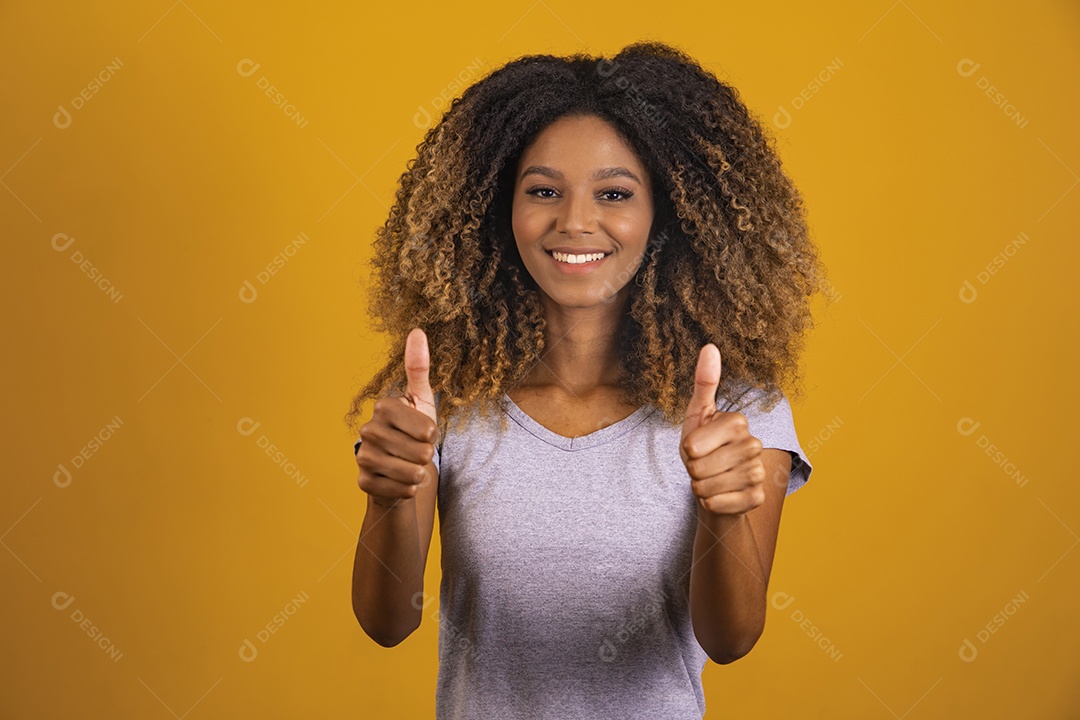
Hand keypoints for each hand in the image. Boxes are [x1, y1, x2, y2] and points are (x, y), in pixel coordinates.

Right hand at [356, 327, 439, 508]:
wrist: (398, 468)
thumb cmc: (414, 431)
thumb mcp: (422, 399)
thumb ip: (419, 368)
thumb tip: (417, 331)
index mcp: (384, 406)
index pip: (427, 430)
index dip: (433, 435)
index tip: (423, 432)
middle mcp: (368, 429)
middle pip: (421, 453)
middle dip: (427, 456)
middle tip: (416, 451)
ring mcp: (363, 456)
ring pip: (411, 473)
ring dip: (419, 474)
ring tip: (412, 466)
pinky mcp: (363, 481)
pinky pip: (400, 490)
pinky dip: (408, 490)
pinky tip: (401, 481)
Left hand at [679, 343, 765, 516]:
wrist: (716, 485)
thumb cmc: (703, 448)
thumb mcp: (697, 415)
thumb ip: (704, 382)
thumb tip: (710, 346)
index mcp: (738, 422)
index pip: (693, 445)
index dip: (687, 451)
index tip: (697, 448)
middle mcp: (754, 445)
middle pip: (699, 467)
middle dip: (692, 471)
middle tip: (703, 466)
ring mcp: (758, 472)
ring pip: (708, 487)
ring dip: (700, 488)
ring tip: (710, 480)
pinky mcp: (757, 497)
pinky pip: (718, 504)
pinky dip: (710, 503)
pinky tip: (719, 496)